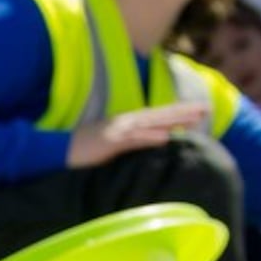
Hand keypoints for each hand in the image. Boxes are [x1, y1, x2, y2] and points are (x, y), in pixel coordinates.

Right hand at [65, 99, 208, 169]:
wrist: (53, 152)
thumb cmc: (78, 152)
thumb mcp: (106, 146)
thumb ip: (125, 144)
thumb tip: (145, 147)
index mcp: (124, 124)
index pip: (156, 116)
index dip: (177, 112)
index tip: (198, 111)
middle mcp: (123, 123)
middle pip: (159, 116)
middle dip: (184, 111)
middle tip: (207, 109)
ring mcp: (116, 131)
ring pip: (151, 124)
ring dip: (174, 120)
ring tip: (195, 119)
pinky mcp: (108, 143)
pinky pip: (133, 140)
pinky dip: (150, 138)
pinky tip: (166, 137)